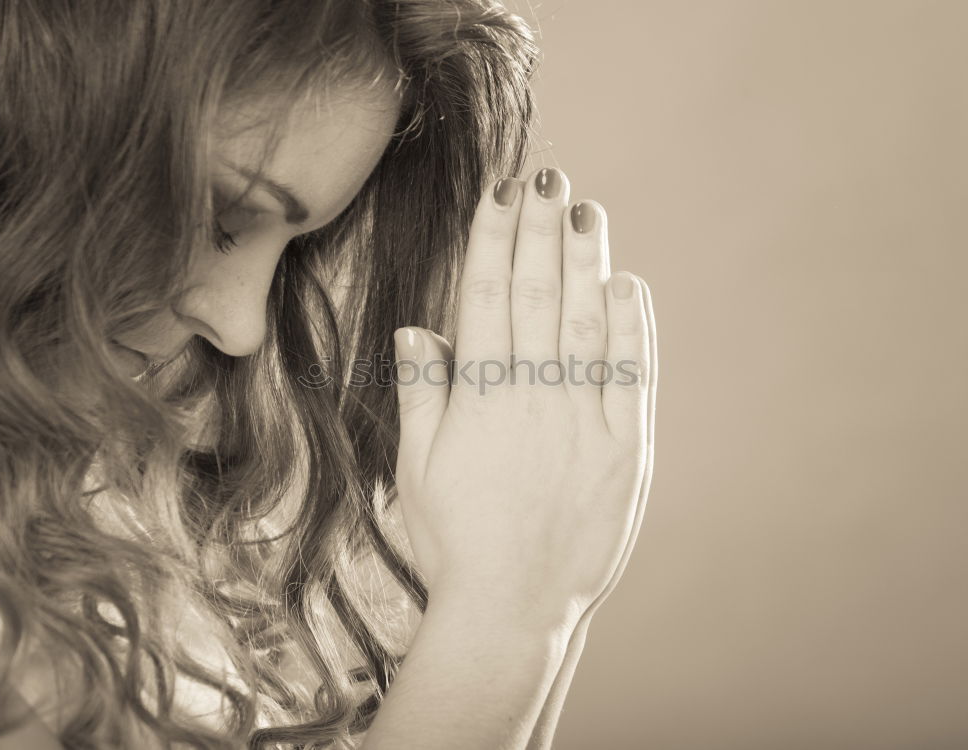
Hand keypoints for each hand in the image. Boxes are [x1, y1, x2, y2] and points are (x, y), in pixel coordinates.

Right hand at [392, 167, 656, 632]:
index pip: (487, 298)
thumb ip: (423, 392)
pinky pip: (633, 377)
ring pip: (586, 324)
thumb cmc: (454, 538)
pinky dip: (633, 328)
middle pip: (538, 296)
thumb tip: (418, 326)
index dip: (493, 241)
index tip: (498, 194)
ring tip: (584, 211)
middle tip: (546, 176)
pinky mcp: (627, 451)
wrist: (512, 607)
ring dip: (587, 262)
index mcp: (480, 399)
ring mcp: (585, 423)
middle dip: (539, 230)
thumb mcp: (415, 468)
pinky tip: (629, 285)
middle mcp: (534, 399)